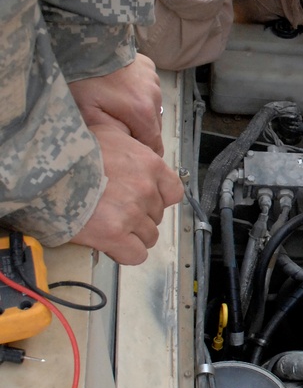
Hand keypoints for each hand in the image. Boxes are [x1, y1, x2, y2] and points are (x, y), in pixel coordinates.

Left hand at [70, 54, 163, 155]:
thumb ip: (111, 134)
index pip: (155, 146)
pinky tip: (121, 89)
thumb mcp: (88, 113)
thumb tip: (127, 147)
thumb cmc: (83, 78)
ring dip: (140, 113)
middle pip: (154, 128)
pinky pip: (149, 90)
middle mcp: (155, 97)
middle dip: (139, 133)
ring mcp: (154, 81)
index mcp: (142, 112)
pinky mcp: (150, 69)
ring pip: (153, 109)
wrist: (86, 42)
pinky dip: (139, 94)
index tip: (129, 153)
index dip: (143, 153)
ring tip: (117, 107)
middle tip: (117, 129)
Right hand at [72, 123, 183, 264]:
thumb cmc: (70, 151)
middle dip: (139, 216)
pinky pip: (136, 255)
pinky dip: (125, 253)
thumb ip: (128, 146)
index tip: (143, 200)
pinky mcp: (114, 235)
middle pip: (157, 216)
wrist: (44, 170)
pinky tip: (111, 243)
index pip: (173, 192)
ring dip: (132, 235)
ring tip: (109, 225)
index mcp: (149, 164)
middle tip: (114, 210)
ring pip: (149, 237)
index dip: (157, 198)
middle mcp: (145, 189)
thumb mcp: (107, 132)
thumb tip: (133, 154)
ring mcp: (132, 213)